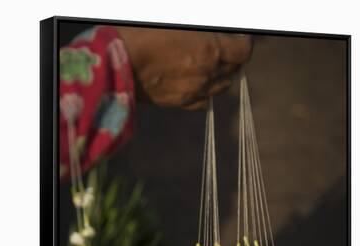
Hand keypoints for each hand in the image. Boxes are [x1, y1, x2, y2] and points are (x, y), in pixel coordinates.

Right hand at [117, 27, 251, 109]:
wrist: (119, 64)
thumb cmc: (145, 34)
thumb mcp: (178, 22)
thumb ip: (203, 31)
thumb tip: (215, 34)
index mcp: (210, 51)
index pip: (243, 51)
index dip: (244, 43)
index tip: (239, 38)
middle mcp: (207, 75)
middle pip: (234, 69)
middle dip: (233, 58)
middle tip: (225, 49)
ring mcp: (195, 92)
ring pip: (222, 87)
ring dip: (222, 76)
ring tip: (213, 66)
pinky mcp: (181, 104)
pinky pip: (204, 102)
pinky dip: (207, 93)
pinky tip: (200, 84)